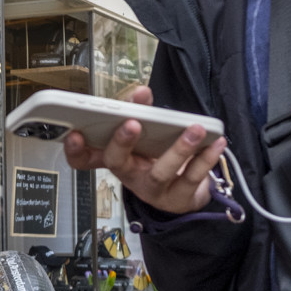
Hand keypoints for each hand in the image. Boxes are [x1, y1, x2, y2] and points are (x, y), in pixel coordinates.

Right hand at [62, 86, 227, 215]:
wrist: (181, 193)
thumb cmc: (155, 157)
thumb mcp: (144, 133)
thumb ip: (140, 111)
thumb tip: (141, 93)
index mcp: (114, 157)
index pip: (83, 159)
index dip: (74, 149)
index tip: (74, 133)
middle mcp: (128, 174)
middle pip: (117, 162)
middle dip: (122, 142)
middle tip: (132, 123)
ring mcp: (152, 189)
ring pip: (159, 172)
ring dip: (178, 149)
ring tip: (195, 129)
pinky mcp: (177, 197)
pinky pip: (191, 178)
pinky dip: (205, 159)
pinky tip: (215, 142)